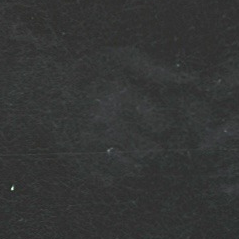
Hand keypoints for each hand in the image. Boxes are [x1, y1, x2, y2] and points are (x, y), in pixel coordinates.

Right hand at [66, 47, 193, 186]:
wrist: (43, 90)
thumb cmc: (91, 71)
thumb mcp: (124, 58)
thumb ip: (159, 70)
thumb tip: (195, 79)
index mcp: (116, 93)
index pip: (161, 124)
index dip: (165, 122)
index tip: (160, 118)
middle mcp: (101, 123)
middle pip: (150, 150)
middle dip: (156, 143)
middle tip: (148, 133)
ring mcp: (86, 147)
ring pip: (133, 170)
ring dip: (139, 159)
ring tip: (131, 142)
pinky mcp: (76, 164)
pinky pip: (112, 180)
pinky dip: (119, 172)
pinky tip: (114, 153)